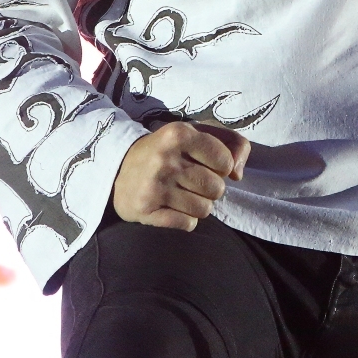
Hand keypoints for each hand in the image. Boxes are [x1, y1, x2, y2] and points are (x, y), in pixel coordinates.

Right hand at [112, 120, 250, 230]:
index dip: (222, 166)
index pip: (225, 161)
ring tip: (184, 194)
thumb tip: (238, 174)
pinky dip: (186, 220)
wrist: (119, 167)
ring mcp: (153, 186)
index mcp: (178, 134)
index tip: (206, 163)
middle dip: (211, 188)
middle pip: (216, 188)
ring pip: (204, 209)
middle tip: (194, 181)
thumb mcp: (200, 133)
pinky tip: (173, 207)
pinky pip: (187, 224)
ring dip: (200, 205)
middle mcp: (164, 159)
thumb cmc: (170, 150)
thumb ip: (233, 143)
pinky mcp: (145, 210)